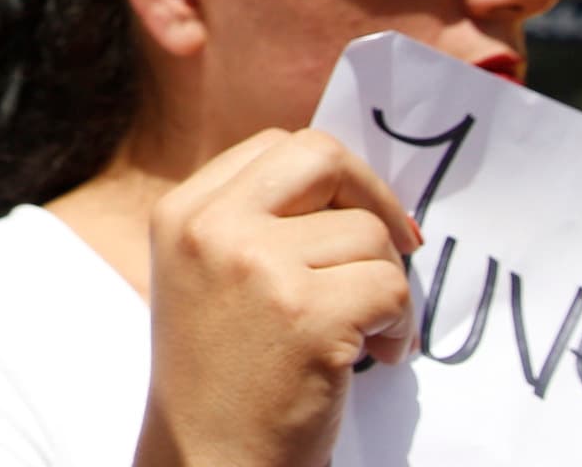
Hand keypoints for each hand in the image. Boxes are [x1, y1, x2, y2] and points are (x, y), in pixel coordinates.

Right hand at [135, 128, 418, 466]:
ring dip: (389, 286)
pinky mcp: (306, 312)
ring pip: (368, 234)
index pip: (275, 146)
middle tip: (400, 243)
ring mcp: (257, 265)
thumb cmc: (220, 380)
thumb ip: (253, 222)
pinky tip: (378, 357)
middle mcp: (212, 227)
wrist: (210, 461)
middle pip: (320, 156)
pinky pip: (391, 287)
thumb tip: (351, 184)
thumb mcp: (205, 276)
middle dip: (373, 195)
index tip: (359, 214)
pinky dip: (401, 326)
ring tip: (368, 333)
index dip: (333, 176)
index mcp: (181, 212)